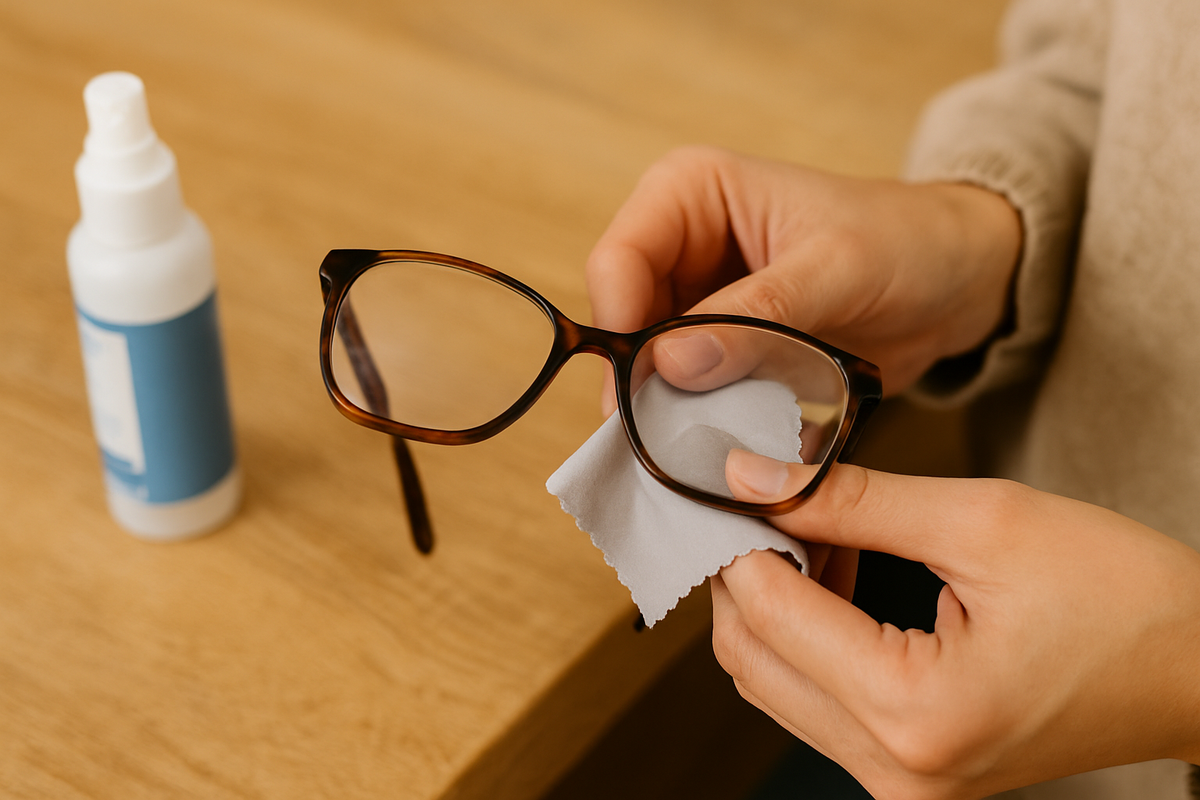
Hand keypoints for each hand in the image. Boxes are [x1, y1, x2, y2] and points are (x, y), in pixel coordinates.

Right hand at [586, 146, 1020, 412]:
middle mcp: (678, 243)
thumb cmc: (906, 244)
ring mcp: (695, 301)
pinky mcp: (719, 348)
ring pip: (647, 365)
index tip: (648, 393)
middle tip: (664, 442)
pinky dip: (701, 421)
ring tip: (698, 451)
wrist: (958, 281)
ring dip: (669, 410)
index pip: (618, 262)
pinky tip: (722, 447)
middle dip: (641, 381)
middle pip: (622, 322)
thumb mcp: (837, 271)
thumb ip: (756, 315)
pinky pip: (688, 390)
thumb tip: (670, 365)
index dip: (623, 330)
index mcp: (690, 192)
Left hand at [712, 450, 1199, 799]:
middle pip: (751, 658)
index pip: (767, 613)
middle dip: (743, 569)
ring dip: (774, 601)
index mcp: (917, 711)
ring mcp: (901, 784)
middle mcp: (897, 769)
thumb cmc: (1121, 594)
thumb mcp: (982, 522)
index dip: (736, 535)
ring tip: (817, 527)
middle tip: (769, 495)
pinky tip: (838, 573)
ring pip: (774, 683)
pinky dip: (808, 635)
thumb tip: (754, 478)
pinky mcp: (910, 775)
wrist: (1199, 668)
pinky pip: (816, 702)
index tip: (733, 478)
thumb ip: (852, 500)